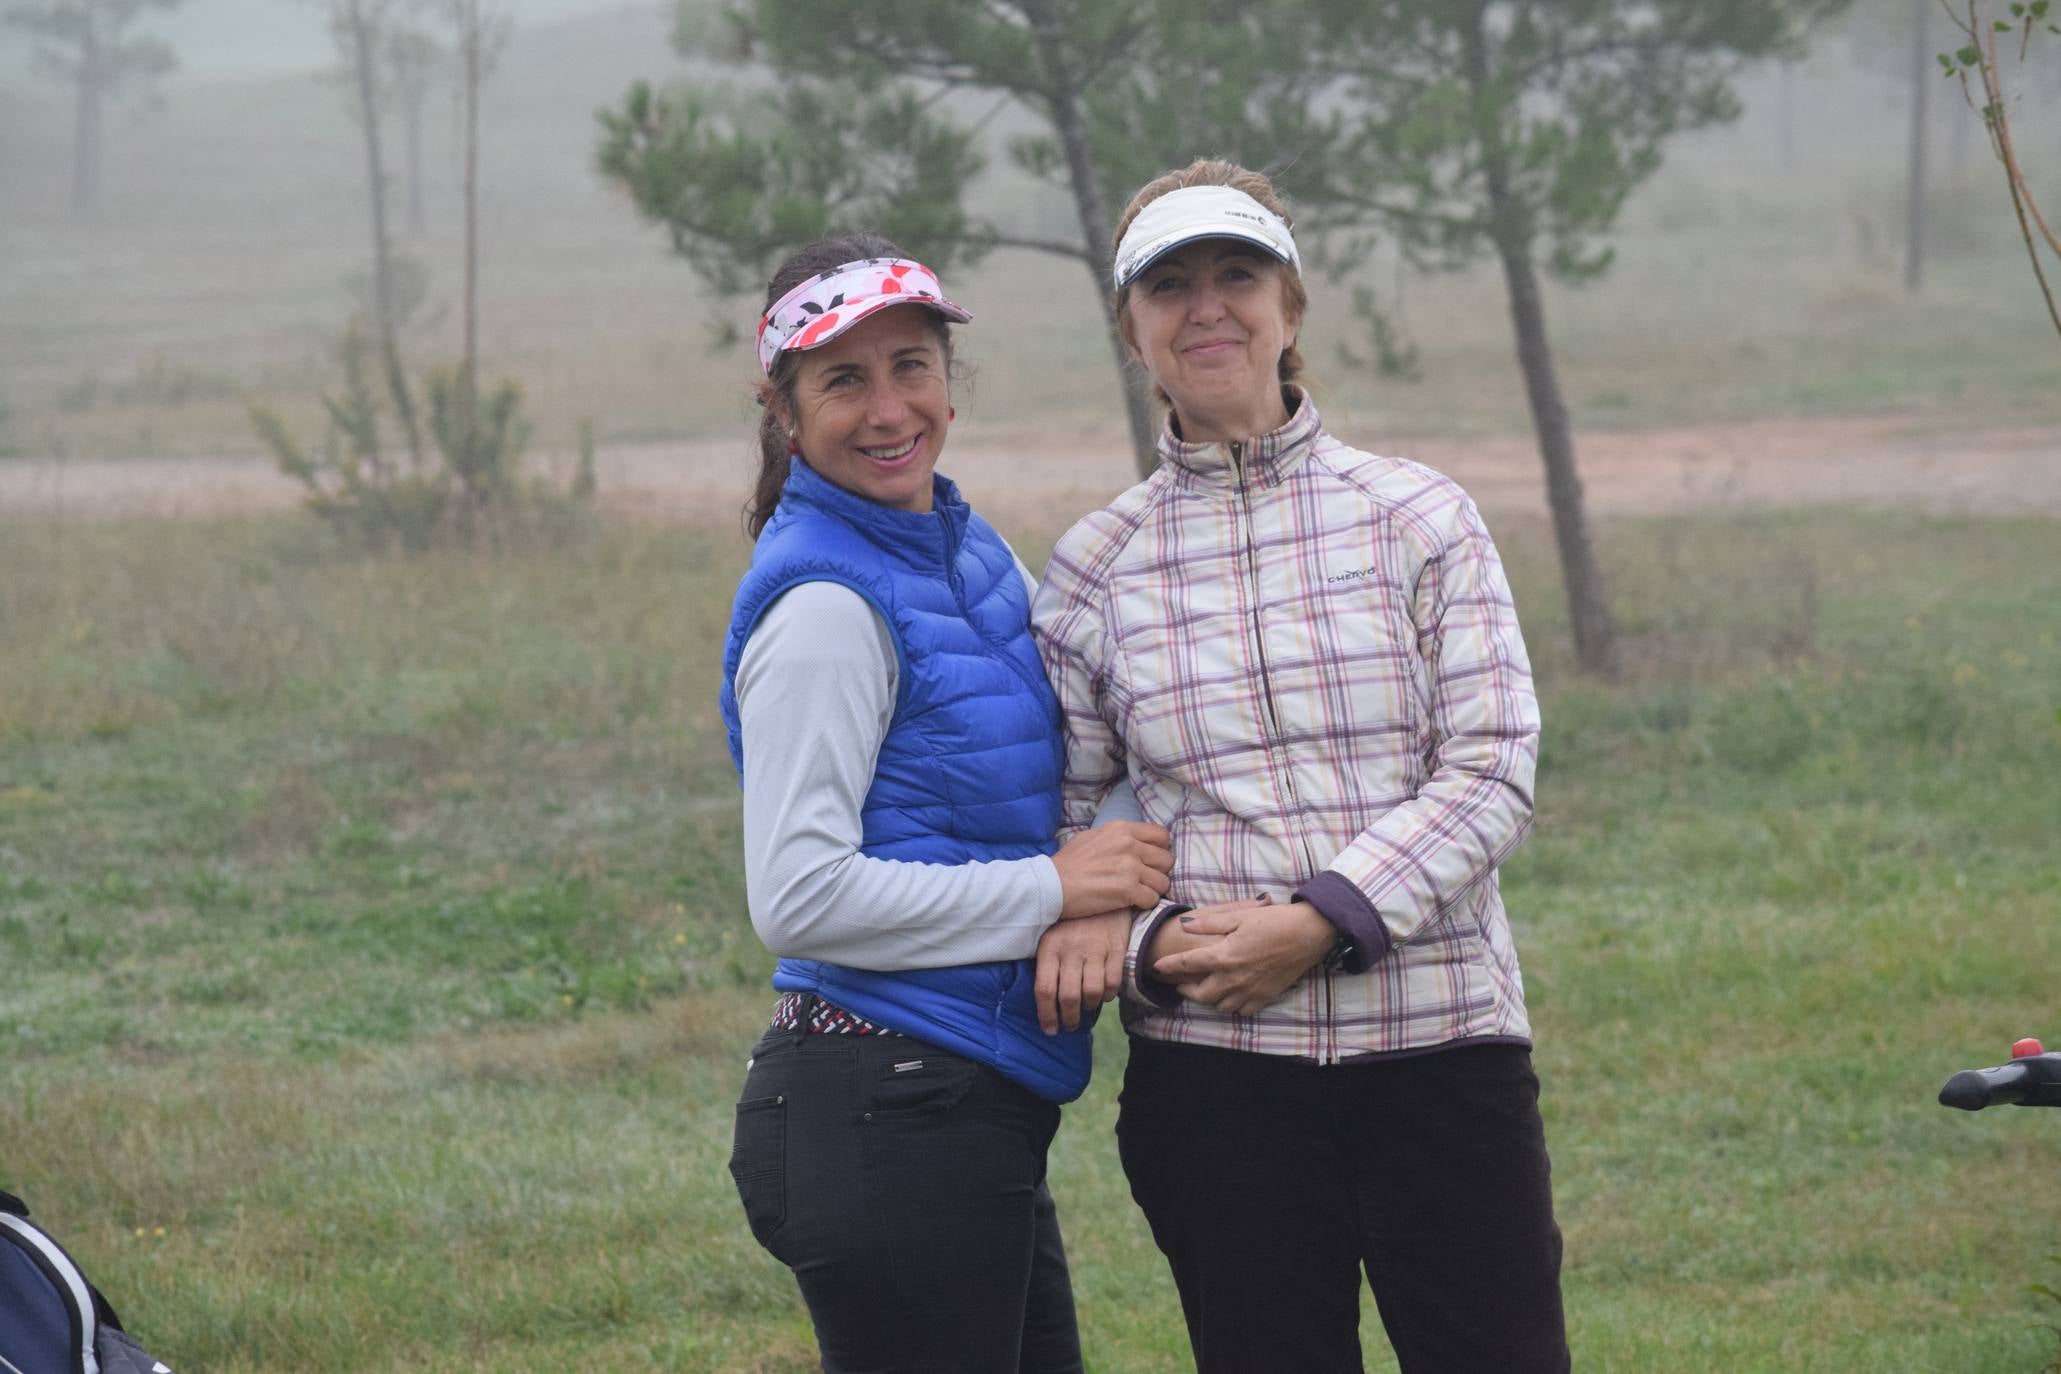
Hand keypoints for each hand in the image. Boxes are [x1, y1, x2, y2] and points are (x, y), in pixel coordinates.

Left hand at [1034, 909, 1130, 1034]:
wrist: (1103, 895)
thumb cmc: (1072, 923)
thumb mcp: (1051, 936)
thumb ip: (1047, 965)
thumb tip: (1046, 1002)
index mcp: (1050, 947)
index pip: (1045, 989)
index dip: (1046, 1015)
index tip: (1050, 1029)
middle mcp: (1071, 949)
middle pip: (1068, 996)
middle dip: (1069, 1018)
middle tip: (1069, 1025)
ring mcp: (1095, 949)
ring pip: (1092, 993)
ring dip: (1088, 1006)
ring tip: (1086, 1007)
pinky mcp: (1116, 948)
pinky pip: (1112, 983)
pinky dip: (1107, 995)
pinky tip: (1102, 994)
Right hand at [1052, 821, 1172, 919]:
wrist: (1051, 885)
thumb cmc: (1068, 863)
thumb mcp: (1092, 837)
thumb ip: (1117, 837)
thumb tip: (1135, 842)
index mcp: (1122, 829)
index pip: (1162, 835)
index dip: (1160, 850)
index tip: (1151, 861)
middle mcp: (1130, 845)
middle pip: (1167, 860)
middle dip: (1159, 872)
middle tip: (1145, 881)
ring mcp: (1131, 867)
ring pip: (1163, 882)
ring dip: (1153, 890)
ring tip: (1137, 894)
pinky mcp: (1129, 890)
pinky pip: (1153, 899)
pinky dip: (1144, 903)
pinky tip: (1131, 903)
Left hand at [1152, 899, 1337, 1016]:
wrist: (1308, 933)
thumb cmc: (1274, 920)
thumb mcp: (1239, 916)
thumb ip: (1210, 923)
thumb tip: (1185, 925)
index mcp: (1224, 955)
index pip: (1187, 964)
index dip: (1169, 966)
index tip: (1157, 967)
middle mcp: (1234, 977)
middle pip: (1200, 995)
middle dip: (1186, 990)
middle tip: (1181, 983)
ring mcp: (1250, 990)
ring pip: (1220, 1006)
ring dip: (1208, 1000)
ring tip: (1204, 990)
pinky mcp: (1265, 996)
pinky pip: (1242, 1010)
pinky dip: (1232, 1006)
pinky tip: (1230, 996)